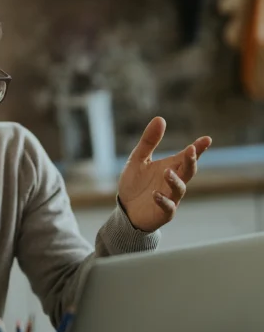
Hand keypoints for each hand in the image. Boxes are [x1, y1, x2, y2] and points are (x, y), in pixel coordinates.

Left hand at [118, 117, 211, 232]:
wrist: (125, 210)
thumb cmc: (135, 184)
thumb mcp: (138, 160)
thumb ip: (148, 142)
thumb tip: (160, 118)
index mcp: (171, 167)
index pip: (187, 156)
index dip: (198, 148)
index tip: (206, 139)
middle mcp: (174, 182)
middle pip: (188, 171)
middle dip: (191, 161)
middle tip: (191, 150)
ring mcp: (171, 198)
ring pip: (180, 189)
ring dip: (175, 180)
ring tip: (166, 171)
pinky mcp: (163, 213)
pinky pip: (167, 207)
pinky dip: (163, 200)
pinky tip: (155, 194)